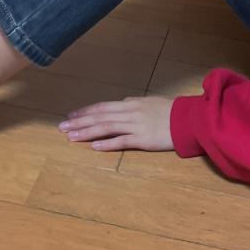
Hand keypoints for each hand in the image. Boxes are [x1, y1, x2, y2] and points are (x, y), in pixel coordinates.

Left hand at [58, 95, 175, 151]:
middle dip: (80, 122)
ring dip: (87, 132)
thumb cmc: (169, 111)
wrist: (188, 119)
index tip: (71, 116)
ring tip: (71, 137)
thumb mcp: (149, 102)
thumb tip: (122, 103)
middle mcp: (129, 112)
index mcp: (130, 104)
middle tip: (62, 127)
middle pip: (100, 117)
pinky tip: (94, 147)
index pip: (103, 107)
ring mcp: (135, 125)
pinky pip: (122, 141)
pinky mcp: (142, 139)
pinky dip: (107, 144)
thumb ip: (134, 104)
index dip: (86, 111)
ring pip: (106, 128)